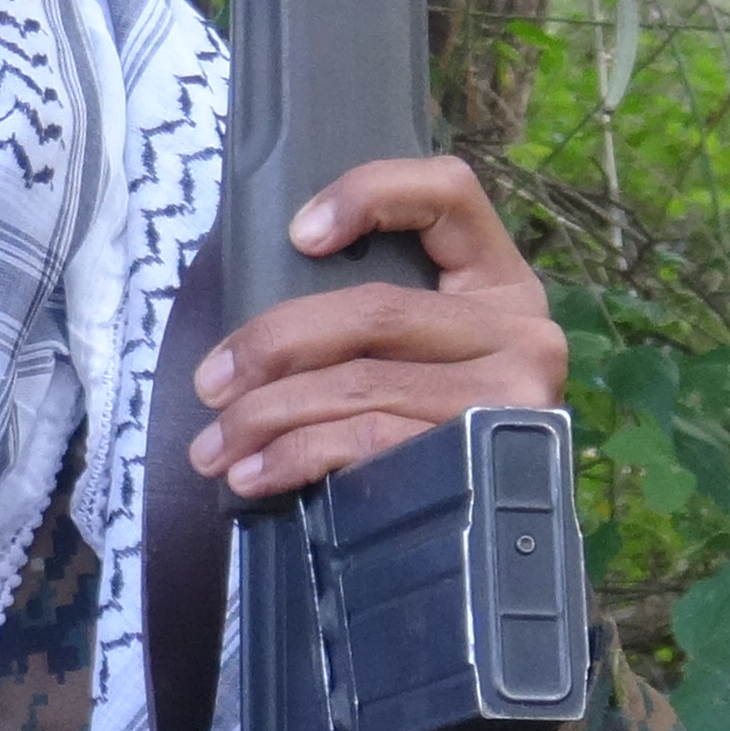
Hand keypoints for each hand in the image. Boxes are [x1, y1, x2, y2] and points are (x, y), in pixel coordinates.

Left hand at [186, 156, 566, 497]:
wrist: (496, 538)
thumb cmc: (431, 430)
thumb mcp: (420, 357)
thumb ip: (369, 324)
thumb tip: (250, 339)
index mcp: (498, 282)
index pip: (449, 191)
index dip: (368, 194)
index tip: (295, 235)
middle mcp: (520, 329)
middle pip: (375, 308)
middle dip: (272, 345)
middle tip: (209, 384)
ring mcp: (510, 396)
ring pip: (361, 384)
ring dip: (266, 417)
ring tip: (214, 447)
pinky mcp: (485, 455)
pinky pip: (371, 443)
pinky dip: (297, 457)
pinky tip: (257, 474)